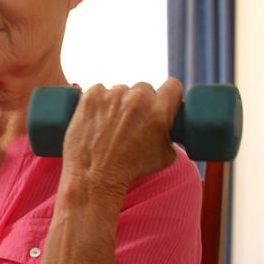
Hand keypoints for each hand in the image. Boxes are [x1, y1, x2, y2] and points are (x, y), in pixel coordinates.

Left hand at [60, 79, 182, 195]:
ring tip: (110, 124)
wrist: (95, 177)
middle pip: (144, 89)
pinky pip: (98, 90)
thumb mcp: (166, 155)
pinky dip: (98, 101)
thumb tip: (170, 125)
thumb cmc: (131, 170)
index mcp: (159, 110)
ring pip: (120, 90)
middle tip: (131, 120)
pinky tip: (96, 118)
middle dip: (140, 102)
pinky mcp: (90, 96)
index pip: (173, 86)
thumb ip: (170, 133)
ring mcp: (112, 95)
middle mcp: (137, 98)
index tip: (162, 101)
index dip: (168, 95)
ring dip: (118, 102)